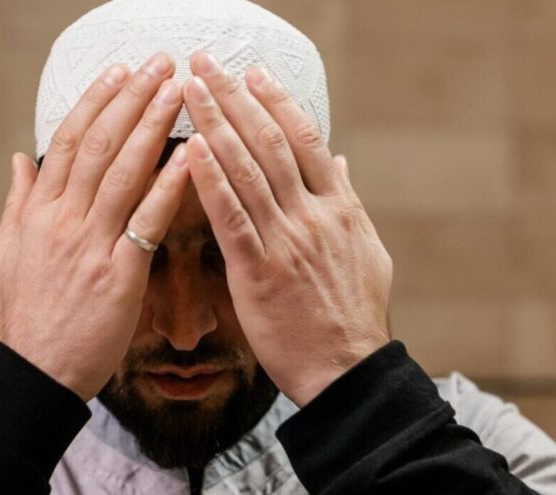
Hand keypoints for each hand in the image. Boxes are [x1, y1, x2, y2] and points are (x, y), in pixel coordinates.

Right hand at [0, 53, 190, 402]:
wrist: (37, 372)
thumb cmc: (28, 318)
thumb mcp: (8, 254)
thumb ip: (17, 203)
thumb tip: (19, 159)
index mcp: (38, 214)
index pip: (66, 142)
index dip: (95, 102)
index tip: (118, 71)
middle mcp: (62, 222)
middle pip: (97, 145)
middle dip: (131, 99)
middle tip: (160, 63)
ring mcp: (90, 247)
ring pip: (122, 173)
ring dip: (152, 126)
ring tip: (178, 90)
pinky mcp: (118, 276)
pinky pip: (146, 222)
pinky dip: (168, 187)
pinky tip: (191, 157)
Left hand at [181, 52, 392, 407]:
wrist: (348, 372)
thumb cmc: (353, 320)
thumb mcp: (367, 254)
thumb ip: (350, 205)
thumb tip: (341, 166)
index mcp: (339, 210)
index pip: (306, 141)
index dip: (277, 103)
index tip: (253, 74)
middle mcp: (313, 216)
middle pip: (271, 143)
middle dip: (235, 98)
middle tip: (206, 61)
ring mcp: (286, 242)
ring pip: (248, 171)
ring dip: (215, 124)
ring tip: (189, 88)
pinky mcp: (259, 273)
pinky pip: (232, 218)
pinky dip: (211, 181)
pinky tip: (191, 151)